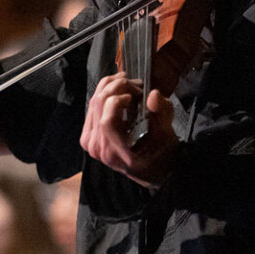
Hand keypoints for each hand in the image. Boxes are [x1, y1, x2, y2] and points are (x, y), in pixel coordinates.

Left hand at [80, 74, 176, 188]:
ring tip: (128, 83)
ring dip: (110, 87)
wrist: (151, 171)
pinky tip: (118, 91)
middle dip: (117, 86)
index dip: (118, 99)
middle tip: (136, 84)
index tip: (137, 93)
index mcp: (116, 152)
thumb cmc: (160, 156)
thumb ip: (162, 114)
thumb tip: (153, 95)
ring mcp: (90, 142)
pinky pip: (91, 108)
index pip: (107, 120)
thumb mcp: (167, 136)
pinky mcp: (88, 136)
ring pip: (93, 102)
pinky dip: (104, 95)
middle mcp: (98, 147)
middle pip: (98, 105)